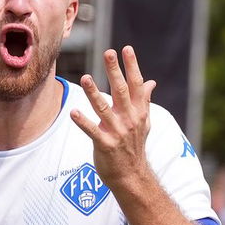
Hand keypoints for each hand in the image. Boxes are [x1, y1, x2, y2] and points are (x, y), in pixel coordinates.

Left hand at [70, 46, 154, 189]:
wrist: (132, 175)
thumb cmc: (134, 146)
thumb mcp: (144, 122)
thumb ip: (144, 100)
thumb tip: (151, 82)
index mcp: (138, 111)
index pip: (136, 84)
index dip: (131, 66)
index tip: (126, 49)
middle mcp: (129, 119)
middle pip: (121, 91)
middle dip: (115, 71)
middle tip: (109, 53)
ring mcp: (118, 132)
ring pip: (103, 108)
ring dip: (94, 93)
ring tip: (85, 78)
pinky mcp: (105, 145)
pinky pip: (92, 131)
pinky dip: (83, 122)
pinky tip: (73, 112)